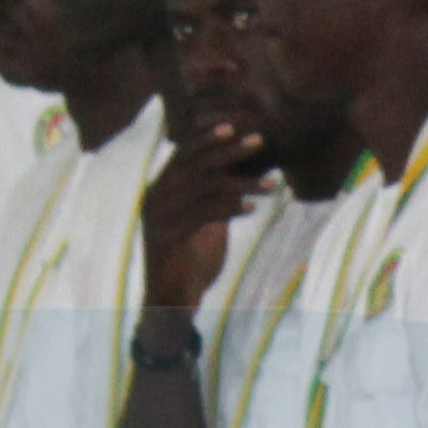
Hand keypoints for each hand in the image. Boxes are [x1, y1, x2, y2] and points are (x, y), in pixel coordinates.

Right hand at [138, 124, 266, 309]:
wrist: (174, 300)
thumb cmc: (193, 258)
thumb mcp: (207, 219)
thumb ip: (217, 194)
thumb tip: (244, 170)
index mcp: (161, 188)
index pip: (183, 153)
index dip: (207, 138)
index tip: (235, 127)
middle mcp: (155, 197)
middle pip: (195, 164)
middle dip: (229, 151)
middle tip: (258, 141)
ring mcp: (158, 217)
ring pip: (203, 188)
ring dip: (241, 184)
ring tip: (272, 187)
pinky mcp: (166, 237)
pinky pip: (201, 215)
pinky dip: (228, 209)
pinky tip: (252, 208)